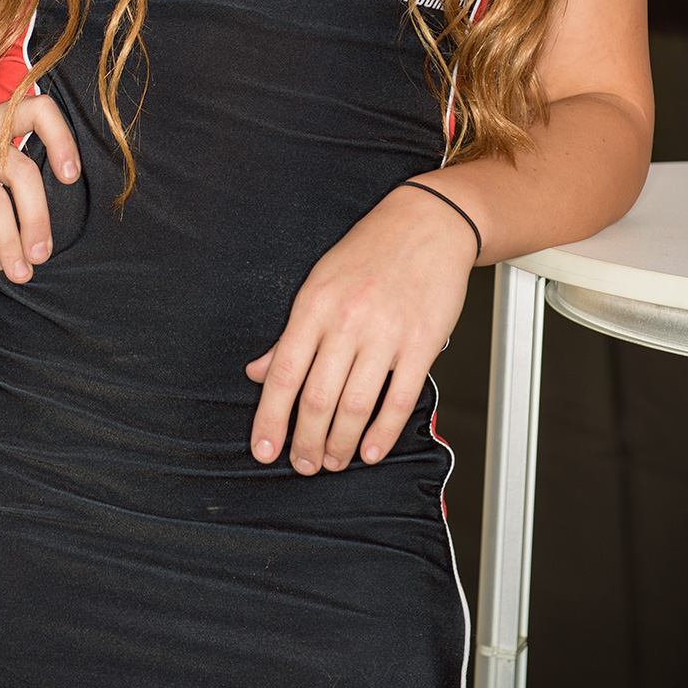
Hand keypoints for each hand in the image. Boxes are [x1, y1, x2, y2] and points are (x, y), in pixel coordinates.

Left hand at [245, 184, 477, 473]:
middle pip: (317, 398)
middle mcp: (346, 321)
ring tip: (333, 460)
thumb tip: (259, 371)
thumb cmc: (370, 250)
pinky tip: (370, 450)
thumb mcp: (318, 283)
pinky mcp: (422, 343)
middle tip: (302, 464)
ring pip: (355, 405)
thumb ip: (290, 334)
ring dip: (340, 443)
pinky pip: (398, 399)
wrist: (428, 223)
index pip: (283, 374)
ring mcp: (386, 333)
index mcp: (314, 305)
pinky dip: (382, 432)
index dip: (270, 419)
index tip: (264, 449)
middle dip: (305, 441)